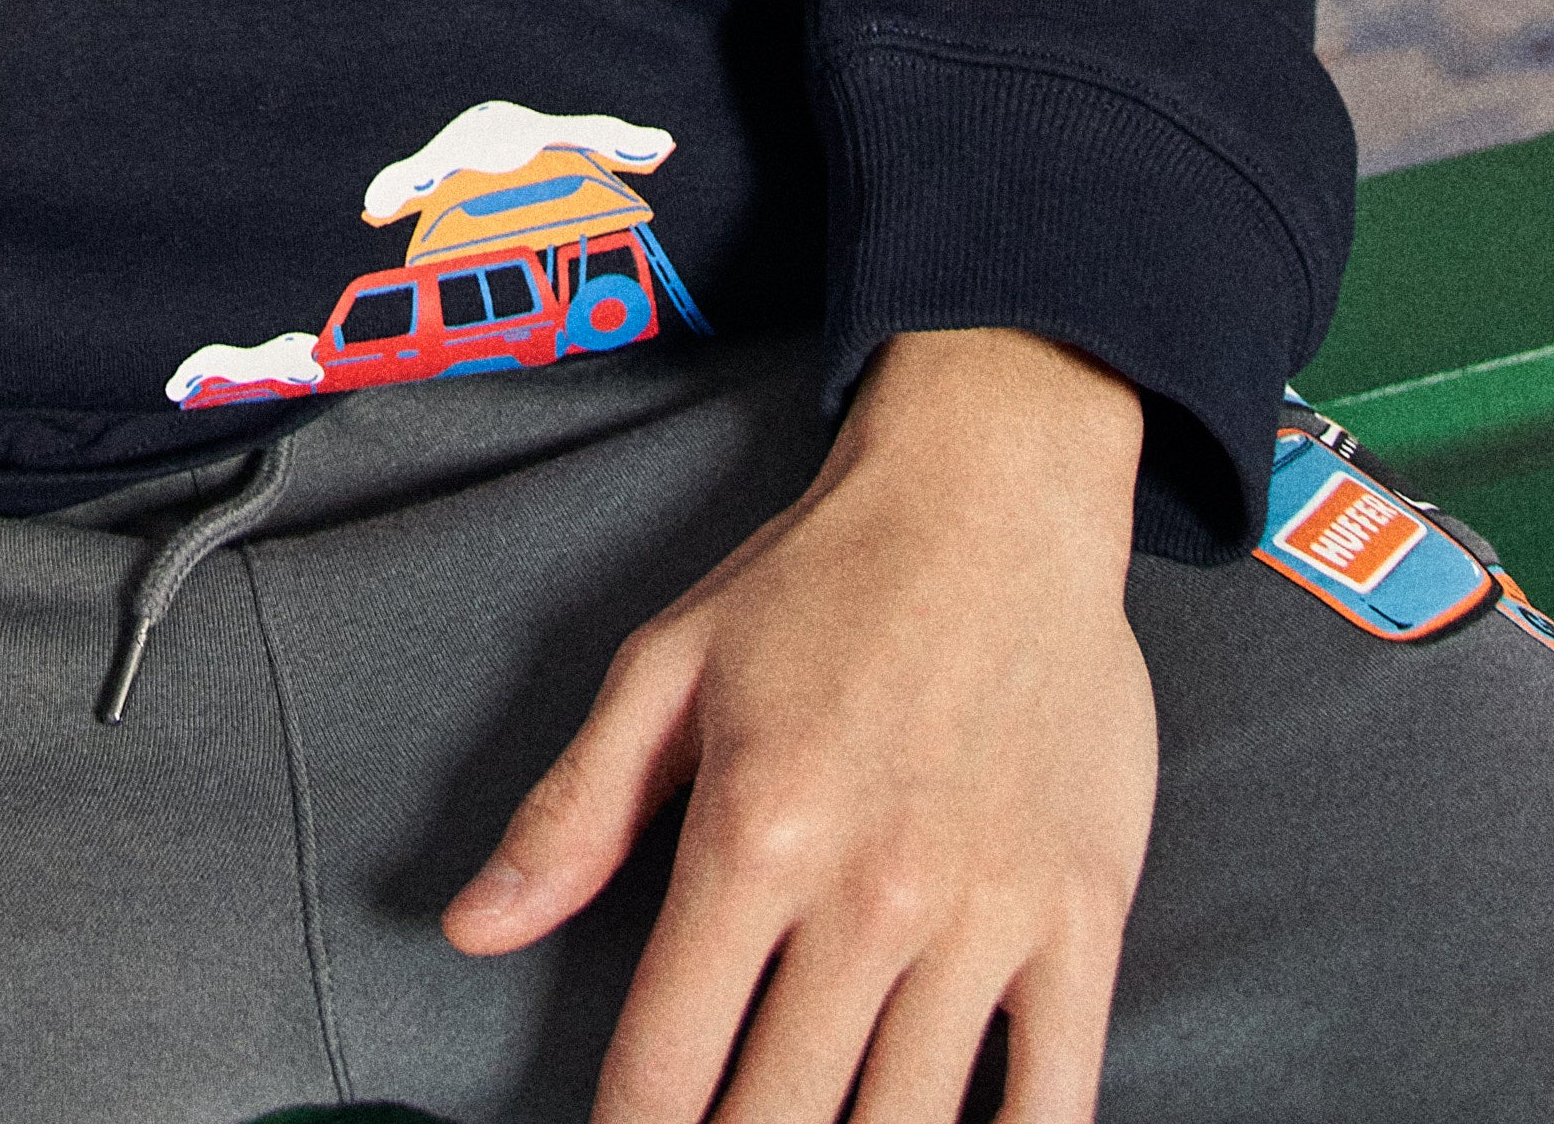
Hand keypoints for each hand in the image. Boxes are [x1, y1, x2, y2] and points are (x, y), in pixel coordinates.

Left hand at [448, 327, 1154, 1123]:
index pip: (665, 1065)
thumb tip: (472, 930)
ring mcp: (985, 912)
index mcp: (753, 831)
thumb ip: (573, 811)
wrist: (998, 490)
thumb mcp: (668, 667)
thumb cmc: (823, 578)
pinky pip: (1058, 1098)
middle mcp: (869, 891)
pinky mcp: (1081, 916)